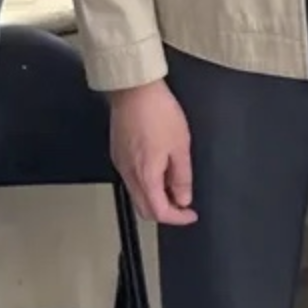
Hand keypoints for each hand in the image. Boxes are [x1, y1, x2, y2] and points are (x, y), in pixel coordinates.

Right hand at [108, 80, 197, 225]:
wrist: (133, 89)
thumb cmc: (157, 111)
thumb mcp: (180, 146)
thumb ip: (182, 177)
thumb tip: (183, 197)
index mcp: (145, 175)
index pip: (159, 212)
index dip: (177, 218)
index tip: (190, 214)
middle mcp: (128, 174)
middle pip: (144, 209)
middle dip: (165, 211)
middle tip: (182, 203)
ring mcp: (120, 163)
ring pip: (136, 194)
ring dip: (155, 197)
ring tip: (173, 183)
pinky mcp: (117, 153)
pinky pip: (131, 178)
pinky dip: (146, 183)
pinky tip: (158, 168)